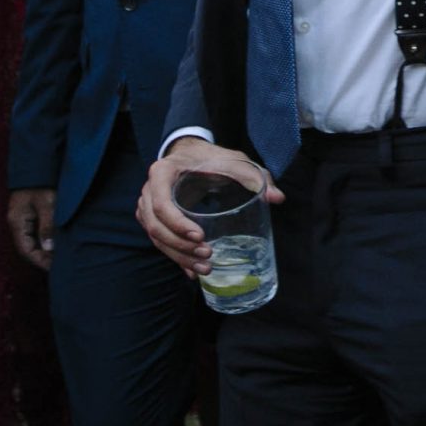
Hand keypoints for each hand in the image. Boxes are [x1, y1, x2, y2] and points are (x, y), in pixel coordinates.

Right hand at [7, 188, 56, 269]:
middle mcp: (17, 222)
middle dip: (42, 257)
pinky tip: (55, 242)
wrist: (37, 165)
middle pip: (27, 247)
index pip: (25, 249)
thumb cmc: (41, 183)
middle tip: (58, 265)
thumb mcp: (46, 204)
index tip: (53, 268)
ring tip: (59, 257)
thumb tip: (48, 248)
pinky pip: (34, 231)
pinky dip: (44, 239)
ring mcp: (21, 218)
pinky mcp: (29, 213)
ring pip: (31, 240)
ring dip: (43, 249)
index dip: (38, 260)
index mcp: (17, 222)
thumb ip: (47, 226)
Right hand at [138, 138, 282, 277]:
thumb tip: (277, 198)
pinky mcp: (153, 219)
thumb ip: (254, 176)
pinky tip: (193, 272)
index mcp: (162, 173)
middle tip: (208, 255)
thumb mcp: (233, 161)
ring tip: (205, 268)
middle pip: (156, 227)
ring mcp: (147, 206)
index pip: (162, 204)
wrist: (192, 153)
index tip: (201, 236)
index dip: (178, 224)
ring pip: (157, 238)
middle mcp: (149, 191)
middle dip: (180, 246)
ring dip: (179, 257)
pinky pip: (160, 242)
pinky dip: (176, 258)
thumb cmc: (211, 157)